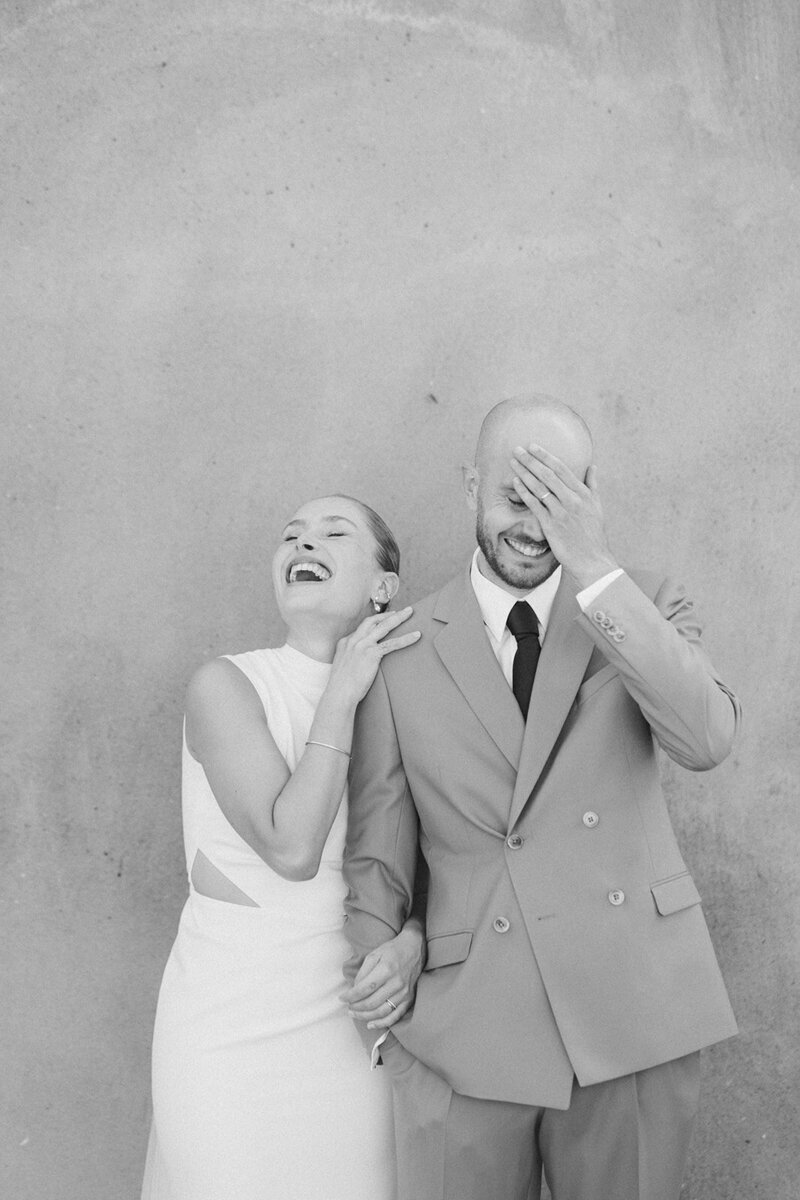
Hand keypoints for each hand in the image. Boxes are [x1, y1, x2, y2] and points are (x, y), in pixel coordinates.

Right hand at [329, 608, 419, 704]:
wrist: (339, 693)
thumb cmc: (341, 687)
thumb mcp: (343, 667)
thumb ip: (352, 659)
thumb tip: (362, 662)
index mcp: (345, 642)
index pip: (362, 628)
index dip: (375, 621)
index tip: (384, 619)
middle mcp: (353, 640)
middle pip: (372, 621)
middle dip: (387, 614)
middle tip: (400, 611)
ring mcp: (362, 645)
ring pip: (384, 627)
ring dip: (399, 618)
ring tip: (410, 612)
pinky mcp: (371, 654)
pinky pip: (392, 643)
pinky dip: (406, 638)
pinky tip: (416, 635)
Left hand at [341, 924, 425, 1029]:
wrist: (415, 949)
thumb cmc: (392, 951)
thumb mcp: (374, 954)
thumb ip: (363, 972)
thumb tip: (355, 989)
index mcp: (386, 969)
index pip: (364, 988)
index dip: (351, 996)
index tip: (342, 998)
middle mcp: (396, 983)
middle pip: (372, 1002)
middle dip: (356, 1007)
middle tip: (348, 1007)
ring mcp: (404, 993)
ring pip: (381, 1012)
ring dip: (365, 1016)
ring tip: (354, 1014)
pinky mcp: (409, 999)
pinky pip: (395, 1016)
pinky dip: (382, 1023)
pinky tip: (370, 1024)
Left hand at [510, 445, 618, 588]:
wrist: (591, 559)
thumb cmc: (594, 533)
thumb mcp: (597, 506)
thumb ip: (593, 485)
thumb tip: (593, 466)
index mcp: (583, 493)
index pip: (561, 469)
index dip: (545, 456)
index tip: (532, 446)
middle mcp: (572, 500)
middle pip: (547, 475)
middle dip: (530, 460)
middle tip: (516, 449)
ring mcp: (561, 512)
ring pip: (539, 487)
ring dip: (524, 472)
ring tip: (513, 462)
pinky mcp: (551, 526)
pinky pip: (535, 505)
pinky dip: (524, 492)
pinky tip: (515, 482)